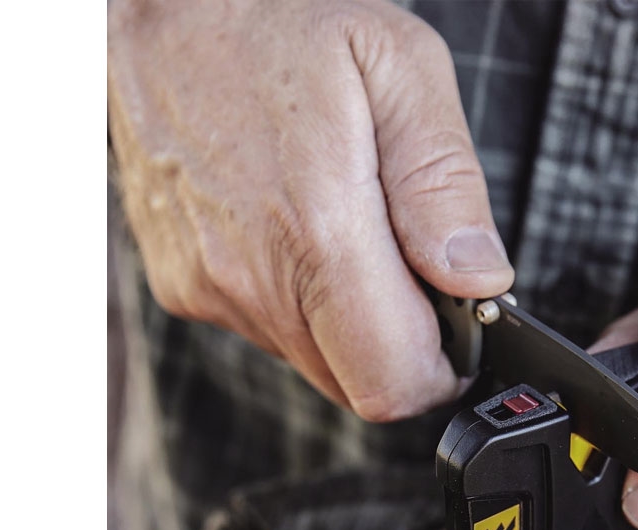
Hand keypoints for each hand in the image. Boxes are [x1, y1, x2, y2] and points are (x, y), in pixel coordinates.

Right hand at [107, 0, 512, 418]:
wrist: (160, 6)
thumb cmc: (279, 22)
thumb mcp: (399, 68)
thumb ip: (445, 185)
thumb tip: (477, 278)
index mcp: (316, 231)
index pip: (394, 382)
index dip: (444, 371)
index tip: (461, 328)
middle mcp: (251, 278)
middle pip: (358, 384)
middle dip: (403, 346)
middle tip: (412, 266)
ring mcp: (208, 288)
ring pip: (316, 361)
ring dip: (353, 321)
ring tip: (351, 225)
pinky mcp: (183, 286)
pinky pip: (270, 330)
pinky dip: (303, 301)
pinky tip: (301, 227)